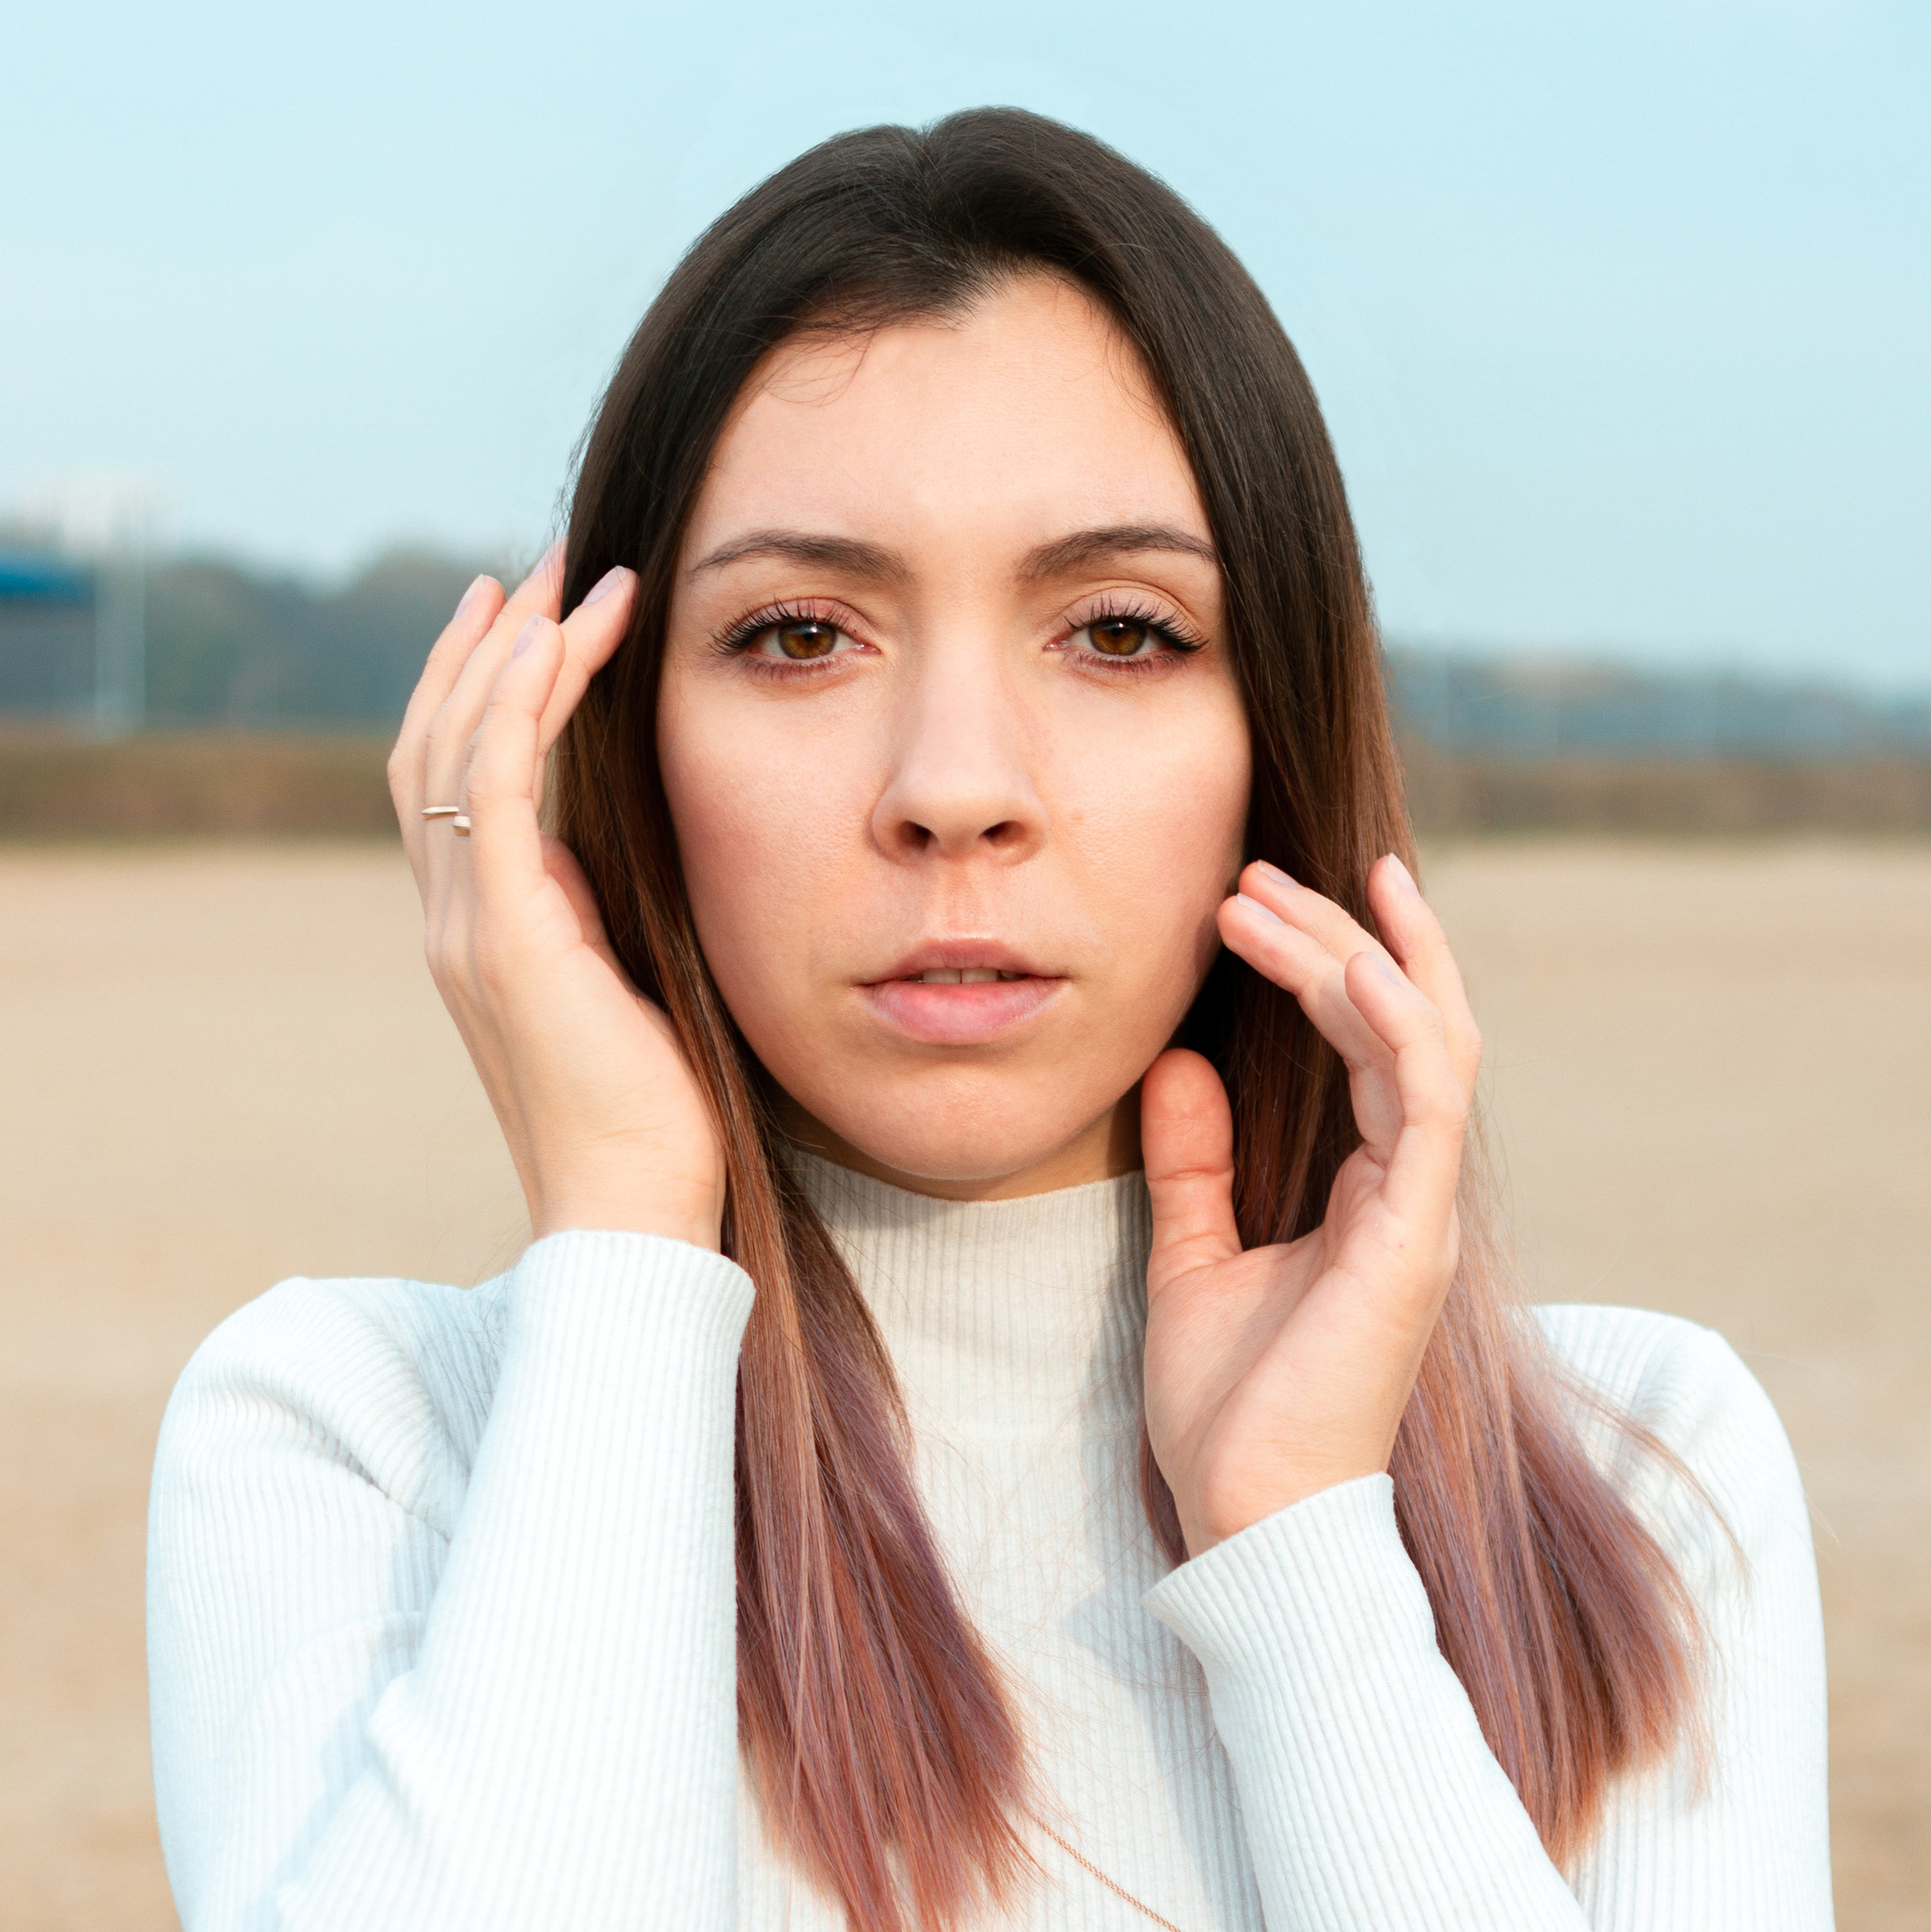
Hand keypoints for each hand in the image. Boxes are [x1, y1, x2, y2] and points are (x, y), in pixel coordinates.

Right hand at [388, 547, 725, 1248]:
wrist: (630, 1203)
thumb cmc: (648, 1106)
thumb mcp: (617, 981)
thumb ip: (591, 908)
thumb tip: (604, 843)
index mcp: (479, 924)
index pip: (454, 775)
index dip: (481, 688)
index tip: (530, 617)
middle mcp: (453, 915)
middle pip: (439, 741)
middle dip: (488, 645)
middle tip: (540, 567)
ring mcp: (467, 925)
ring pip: (459, 748)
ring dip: (510, 653)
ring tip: (565, 580)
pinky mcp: (507, 937)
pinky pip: (495, 792)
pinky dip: (515, 709)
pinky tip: (553, 644)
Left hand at [1140, 856, 1480, 1555]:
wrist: (1250, 1517)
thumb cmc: (1233, 1406)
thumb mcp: (1193, 1255)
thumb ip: (1194, 1161)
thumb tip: (1176, 1063)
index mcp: (1368, 1191)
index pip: (1367, 1044)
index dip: (1322, 962)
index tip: (1251, 899)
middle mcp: (1409, 1188)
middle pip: (1401, 1022)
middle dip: (1334, 935)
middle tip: (1254, 872)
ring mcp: (1421, 1209)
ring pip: (1424, 1041)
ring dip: (1355, 956)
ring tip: (1273, 893)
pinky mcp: (1412, 1237)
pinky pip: (1428, 1105)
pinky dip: (1398, 1025)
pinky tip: (1351, 965)